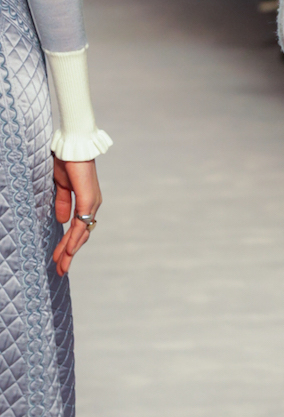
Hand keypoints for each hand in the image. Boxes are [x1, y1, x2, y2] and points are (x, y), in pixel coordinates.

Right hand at [52, 157, 101, 277]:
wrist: (73, 146)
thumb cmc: (67, 162)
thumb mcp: (62, 186)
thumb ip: (63, 203)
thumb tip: (61, 221)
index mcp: (86, 202)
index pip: (78, 229)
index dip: (68, 244)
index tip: (59, 258)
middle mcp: (92, 205)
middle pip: (80, 235)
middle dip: (69, 253)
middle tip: (60, 270)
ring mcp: (91, 202)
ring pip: (81, 233)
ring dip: (70, 250)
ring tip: (61, 266)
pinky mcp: (87, 198)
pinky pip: (81, 222)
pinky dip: (75, 237)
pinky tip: (69, 250)